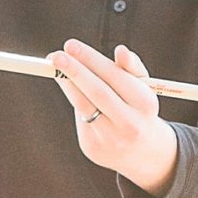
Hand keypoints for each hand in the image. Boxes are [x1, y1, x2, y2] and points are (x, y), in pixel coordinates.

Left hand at [50, 39, 177, 195]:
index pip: (114, 77)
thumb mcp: (142, 87)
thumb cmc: (138, 108)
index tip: (70, 45)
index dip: (91, 59)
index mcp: (145, 103)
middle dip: (75, 71)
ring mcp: (110, 138)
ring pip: (82, 106)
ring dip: (66, 84)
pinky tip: (73, 90)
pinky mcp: (93, 147)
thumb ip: (131, 67)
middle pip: (97, 93)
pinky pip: (80, 118)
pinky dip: (75, 100)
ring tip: (52, 66)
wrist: (142, 152)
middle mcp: (129, 123)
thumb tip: (120, 51)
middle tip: (55, 55)